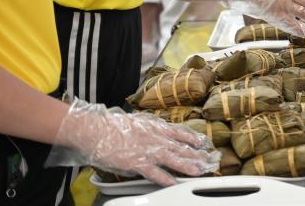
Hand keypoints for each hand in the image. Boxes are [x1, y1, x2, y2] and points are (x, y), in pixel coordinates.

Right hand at [48, 99, 218, 185]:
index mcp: (154, 127)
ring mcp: (147, 150)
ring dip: (187, 165)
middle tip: (209, 160)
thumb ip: (148, 127)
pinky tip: (174, 183)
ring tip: (199, 171)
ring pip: (172, 159)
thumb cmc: (111, 125)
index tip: (203, 143)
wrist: (96, 130)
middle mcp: (155, 138)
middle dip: (196, 154)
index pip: (179, 132)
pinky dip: (165, 178)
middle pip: (180, 147)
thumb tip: (155, 130)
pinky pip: (154, 172)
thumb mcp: (135, 122)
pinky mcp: (137, 162)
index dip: (192, 138)